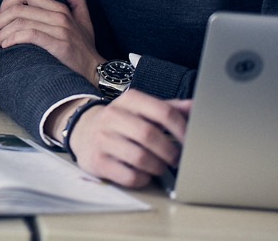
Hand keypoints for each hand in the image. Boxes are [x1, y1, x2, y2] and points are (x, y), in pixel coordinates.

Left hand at [0, 0, 101, 81]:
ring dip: (1, 34)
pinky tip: (5, 46)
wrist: (97, 72)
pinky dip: (13, 39)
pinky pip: (29, 35)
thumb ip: (76, 1)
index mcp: (60, 8)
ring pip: (20, 22)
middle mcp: (60, 16)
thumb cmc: (85, 49)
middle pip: (18, 9)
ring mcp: (60, 30)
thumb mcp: (84, 22)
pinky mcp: (59, 44)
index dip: (7, 2)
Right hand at [59, 90, 191, 187]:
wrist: (82, 130)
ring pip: (140, 157)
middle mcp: (112, 116)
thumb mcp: (141, 109)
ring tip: (160, 167)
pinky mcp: (96, 160)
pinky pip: (128, 176)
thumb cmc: (121, 122)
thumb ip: (168, 108)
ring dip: (158, 167)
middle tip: (176, 159)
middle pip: (150, 135)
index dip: (182, 129)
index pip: (162, 111)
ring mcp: (102, 138)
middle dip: (170, 152)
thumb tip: (195, 106)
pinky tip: (144, 174)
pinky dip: (143, 178)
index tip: (190, 142)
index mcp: (129, 100)